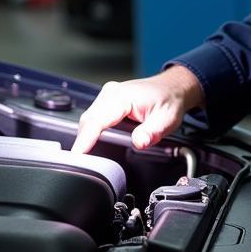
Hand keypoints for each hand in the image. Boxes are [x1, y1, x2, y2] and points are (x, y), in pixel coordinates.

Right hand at [72, 65, 203, 153]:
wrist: (173, 88)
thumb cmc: (169, 100)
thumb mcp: (166, 119)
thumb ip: (152, 132)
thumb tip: (139, 142)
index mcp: (123, 96)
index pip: (97, 120)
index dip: (85, 140)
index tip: (78, 155)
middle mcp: (112, 93)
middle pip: (88, 120)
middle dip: (82, 142)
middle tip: (81, 164)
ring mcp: (108, 95)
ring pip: (89, 118)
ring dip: (86, 137)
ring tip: (86, 156)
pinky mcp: (108, 100)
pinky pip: (94, 116)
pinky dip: (91, 131)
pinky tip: (93, 143)